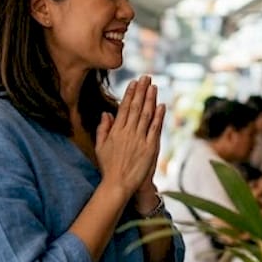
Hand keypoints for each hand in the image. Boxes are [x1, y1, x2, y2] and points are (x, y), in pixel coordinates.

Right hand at [95, 76, 165, 197]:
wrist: (118, 184)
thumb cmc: (108, 166)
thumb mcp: (100, 146)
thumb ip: (103, 129)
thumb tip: (106, 113)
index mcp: (116, 131)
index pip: (124, 107)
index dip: (130, 94)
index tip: (134, 82)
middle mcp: (128, 132)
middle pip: (137, 107)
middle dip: (142, 91)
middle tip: (146, 77)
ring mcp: (140, 139)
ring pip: (147, 115)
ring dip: (151, 99)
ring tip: (154, 86)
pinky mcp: (150, 148)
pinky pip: (155, 129)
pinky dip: (159, 116)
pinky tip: (161, 105)